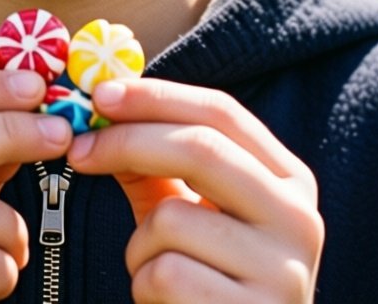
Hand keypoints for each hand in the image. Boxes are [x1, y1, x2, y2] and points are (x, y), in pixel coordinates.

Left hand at [64, 79, 322, 302]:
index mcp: (289, 182)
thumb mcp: (189, 215)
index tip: (100, 93)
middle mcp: (299, 220)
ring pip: (173, 218)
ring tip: (158, 274)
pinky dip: (146, 286)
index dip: (156, 96)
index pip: (223, 114)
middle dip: (129, 142)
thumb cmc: (208, 283)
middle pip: (202, 149)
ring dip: (140, 245)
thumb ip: (156, 164)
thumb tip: (102, 107)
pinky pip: (166, 274)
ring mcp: (283, 271)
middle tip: (78, 151)